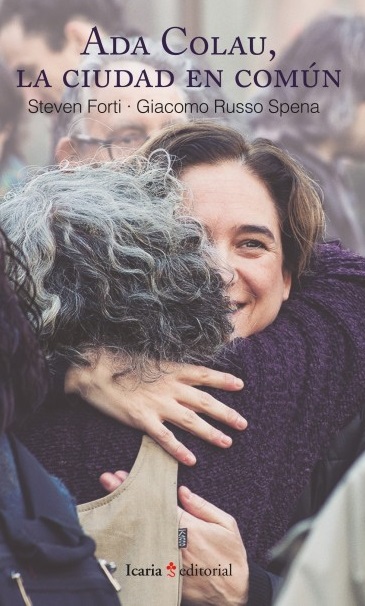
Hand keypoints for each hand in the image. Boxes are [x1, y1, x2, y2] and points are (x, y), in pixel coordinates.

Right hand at [65, 352, 246, 465]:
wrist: (93, 368)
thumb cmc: (119, 361)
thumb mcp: (149, 360)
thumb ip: (167, 369)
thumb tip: (181, 374)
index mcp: (171, 370)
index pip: (204, 374)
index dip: (222, 380)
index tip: (240, 385)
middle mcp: (169, 387)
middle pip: (204, 401)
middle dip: (225, 413)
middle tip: (242, 424)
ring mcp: (157, 404)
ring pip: (191, 420)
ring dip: (210, 432)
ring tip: (227, 442)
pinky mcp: (142, 419)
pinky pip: (165, 437)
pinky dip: (179, 449)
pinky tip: (191, 460)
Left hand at [99, 474, 248, 604]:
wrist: (234, 595)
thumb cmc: (232, 556)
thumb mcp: (226, 524)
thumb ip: (203, 507)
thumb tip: (182, 491)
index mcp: (189, 528)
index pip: (158, 502)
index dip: (140, 487)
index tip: (122, 474)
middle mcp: (174, 544)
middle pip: (144, 516)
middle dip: (125, 497)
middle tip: (106, 480)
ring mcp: (167, 562)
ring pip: (141, 536)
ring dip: (124, 518)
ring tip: (107, 502)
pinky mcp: (164, 579)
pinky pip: (145, 559)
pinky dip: (132, 544)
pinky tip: (119, 534)